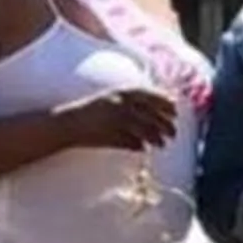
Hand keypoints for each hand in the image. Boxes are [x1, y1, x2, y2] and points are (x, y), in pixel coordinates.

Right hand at [53, 85, 177, 151]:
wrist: (67, 124)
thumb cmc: (91, 112)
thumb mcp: (111, 101)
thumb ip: (131, 104)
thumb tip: (153, 112)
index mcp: (119, 93)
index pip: (147, 95)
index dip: (163, 101)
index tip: (175, 109)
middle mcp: (118, 105)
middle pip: (148, 113)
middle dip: (164, 123)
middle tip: (174, 131)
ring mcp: (113, 121)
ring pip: (142, 129)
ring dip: (155, 137)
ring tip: (163, 144)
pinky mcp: (108, 136)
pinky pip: (129, 142)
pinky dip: (138, 145)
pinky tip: (144, 149)